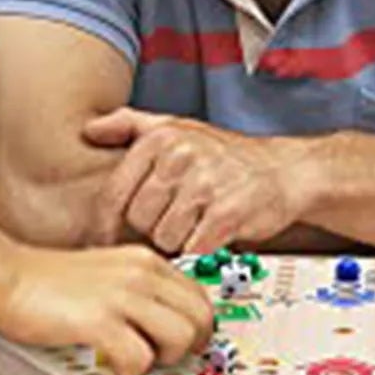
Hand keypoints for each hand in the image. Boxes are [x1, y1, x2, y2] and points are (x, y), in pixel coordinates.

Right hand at [0, 244, 213, 374]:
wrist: (10, 276)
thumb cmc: (53, 282)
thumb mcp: (112, 272)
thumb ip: (142, 289)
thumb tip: (168, 321)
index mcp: (148, 262)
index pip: (201, 297)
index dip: (198, 328)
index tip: (183, 345)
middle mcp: (142, 274)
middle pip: (202, 318)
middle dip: (189, 347)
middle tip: (161, 358)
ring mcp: (123, 296)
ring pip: (182, 337)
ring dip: (164, 359)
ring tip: (136, 358)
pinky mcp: (99, 321)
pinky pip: (140, 358)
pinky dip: (131, 371)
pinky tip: (111, 363)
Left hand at [83, 108, 312, 255]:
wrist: (284, 171)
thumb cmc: (225, 154)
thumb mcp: (177, 128)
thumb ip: (130, 125)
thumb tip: (90, 128)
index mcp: (161, 137)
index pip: (113, 194)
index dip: (108, 224)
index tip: (109, 238)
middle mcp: (181, 155)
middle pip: (138, 221)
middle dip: (154, 227)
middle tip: (177, 217)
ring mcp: (205, 184)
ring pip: (163, 239)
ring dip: (179, 240)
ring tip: (197, 222)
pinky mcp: (227, 213)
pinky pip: (192, 250)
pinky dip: (201, 249)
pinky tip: (213, 232)